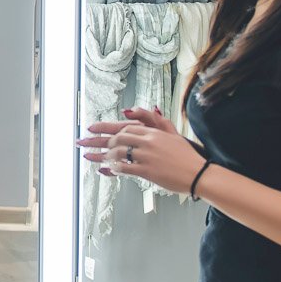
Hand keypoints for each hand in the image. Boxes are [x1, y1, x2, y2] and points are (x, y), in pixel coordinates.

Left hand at [75, 106, 203, 193]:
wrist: (198, 172)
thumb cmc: (186, 155)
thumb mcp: (172, 133)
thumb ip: (157, 120)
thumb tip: (147, 108)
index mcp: (152, 132)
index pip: (123, 127)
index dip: (105, 128)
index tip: (91, 129)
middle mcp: (147, 142)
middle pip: (116, 139)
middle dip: (97, 141)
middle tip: (82, 143)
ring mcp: (146, 156)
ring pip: (117, 153)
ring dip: (102, 156)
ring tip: (90, 157)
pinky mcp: (147, 171)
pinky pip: (124, 168)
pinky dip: (113, 169)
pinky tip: (106, 169)